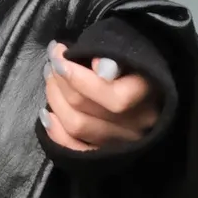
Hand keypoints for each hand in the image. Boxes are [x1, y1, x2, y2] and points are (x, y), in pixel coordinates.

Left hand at [41, 41, 159, 152]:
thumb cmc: (135, 59)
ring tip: (50, 77)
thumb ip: (116, 54)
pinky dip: (55, 132)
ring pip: (77, 125)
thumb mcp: (131, 45)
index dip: (79, 76)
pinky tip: (47, 114)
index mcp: (150, 92)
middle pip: (86, 107)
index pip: (115, 97)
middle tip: (52, 60)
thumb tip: (99, 68)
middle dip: (60, 80)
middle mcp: (139, 122)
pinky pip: (74, 148)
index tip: (59, 52)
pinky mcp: (106, 152)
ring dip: (54, 99)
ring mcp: (122, 140)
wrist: (149, 83)